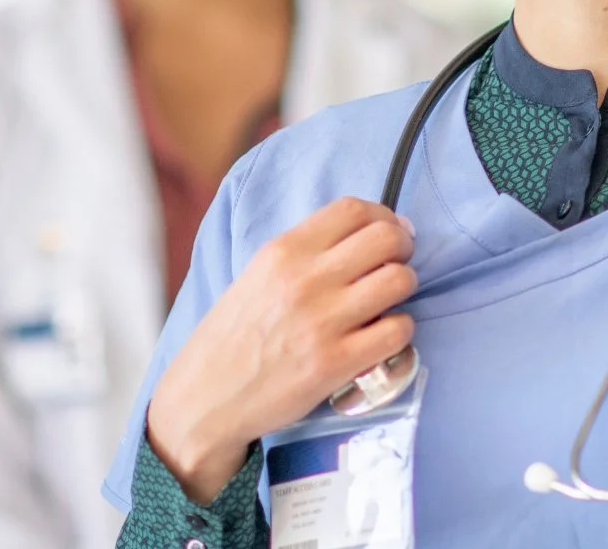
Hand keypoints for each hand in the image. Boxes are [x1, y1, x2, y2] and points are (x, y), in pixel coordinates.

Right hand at [146, 197, 416, 502]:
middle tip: (397, 264)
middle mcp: (304, 280)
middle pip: (386, 237)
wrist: (204, 398)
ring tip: (388, 302)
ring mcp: (322, 322)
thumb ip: (305, 252)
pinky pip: (397, 331)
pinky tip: (383, 336)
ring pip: (399, 280)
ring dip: (404, 288)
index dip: (383, 216)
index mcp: (283, 252)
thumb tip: (367, 234)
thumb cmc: (233, 337)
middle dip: (403, 247)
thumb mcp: (256, 276)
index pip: (353, 209)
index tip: (389, 231)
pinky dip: (400, 330)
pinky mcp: (335, 363)